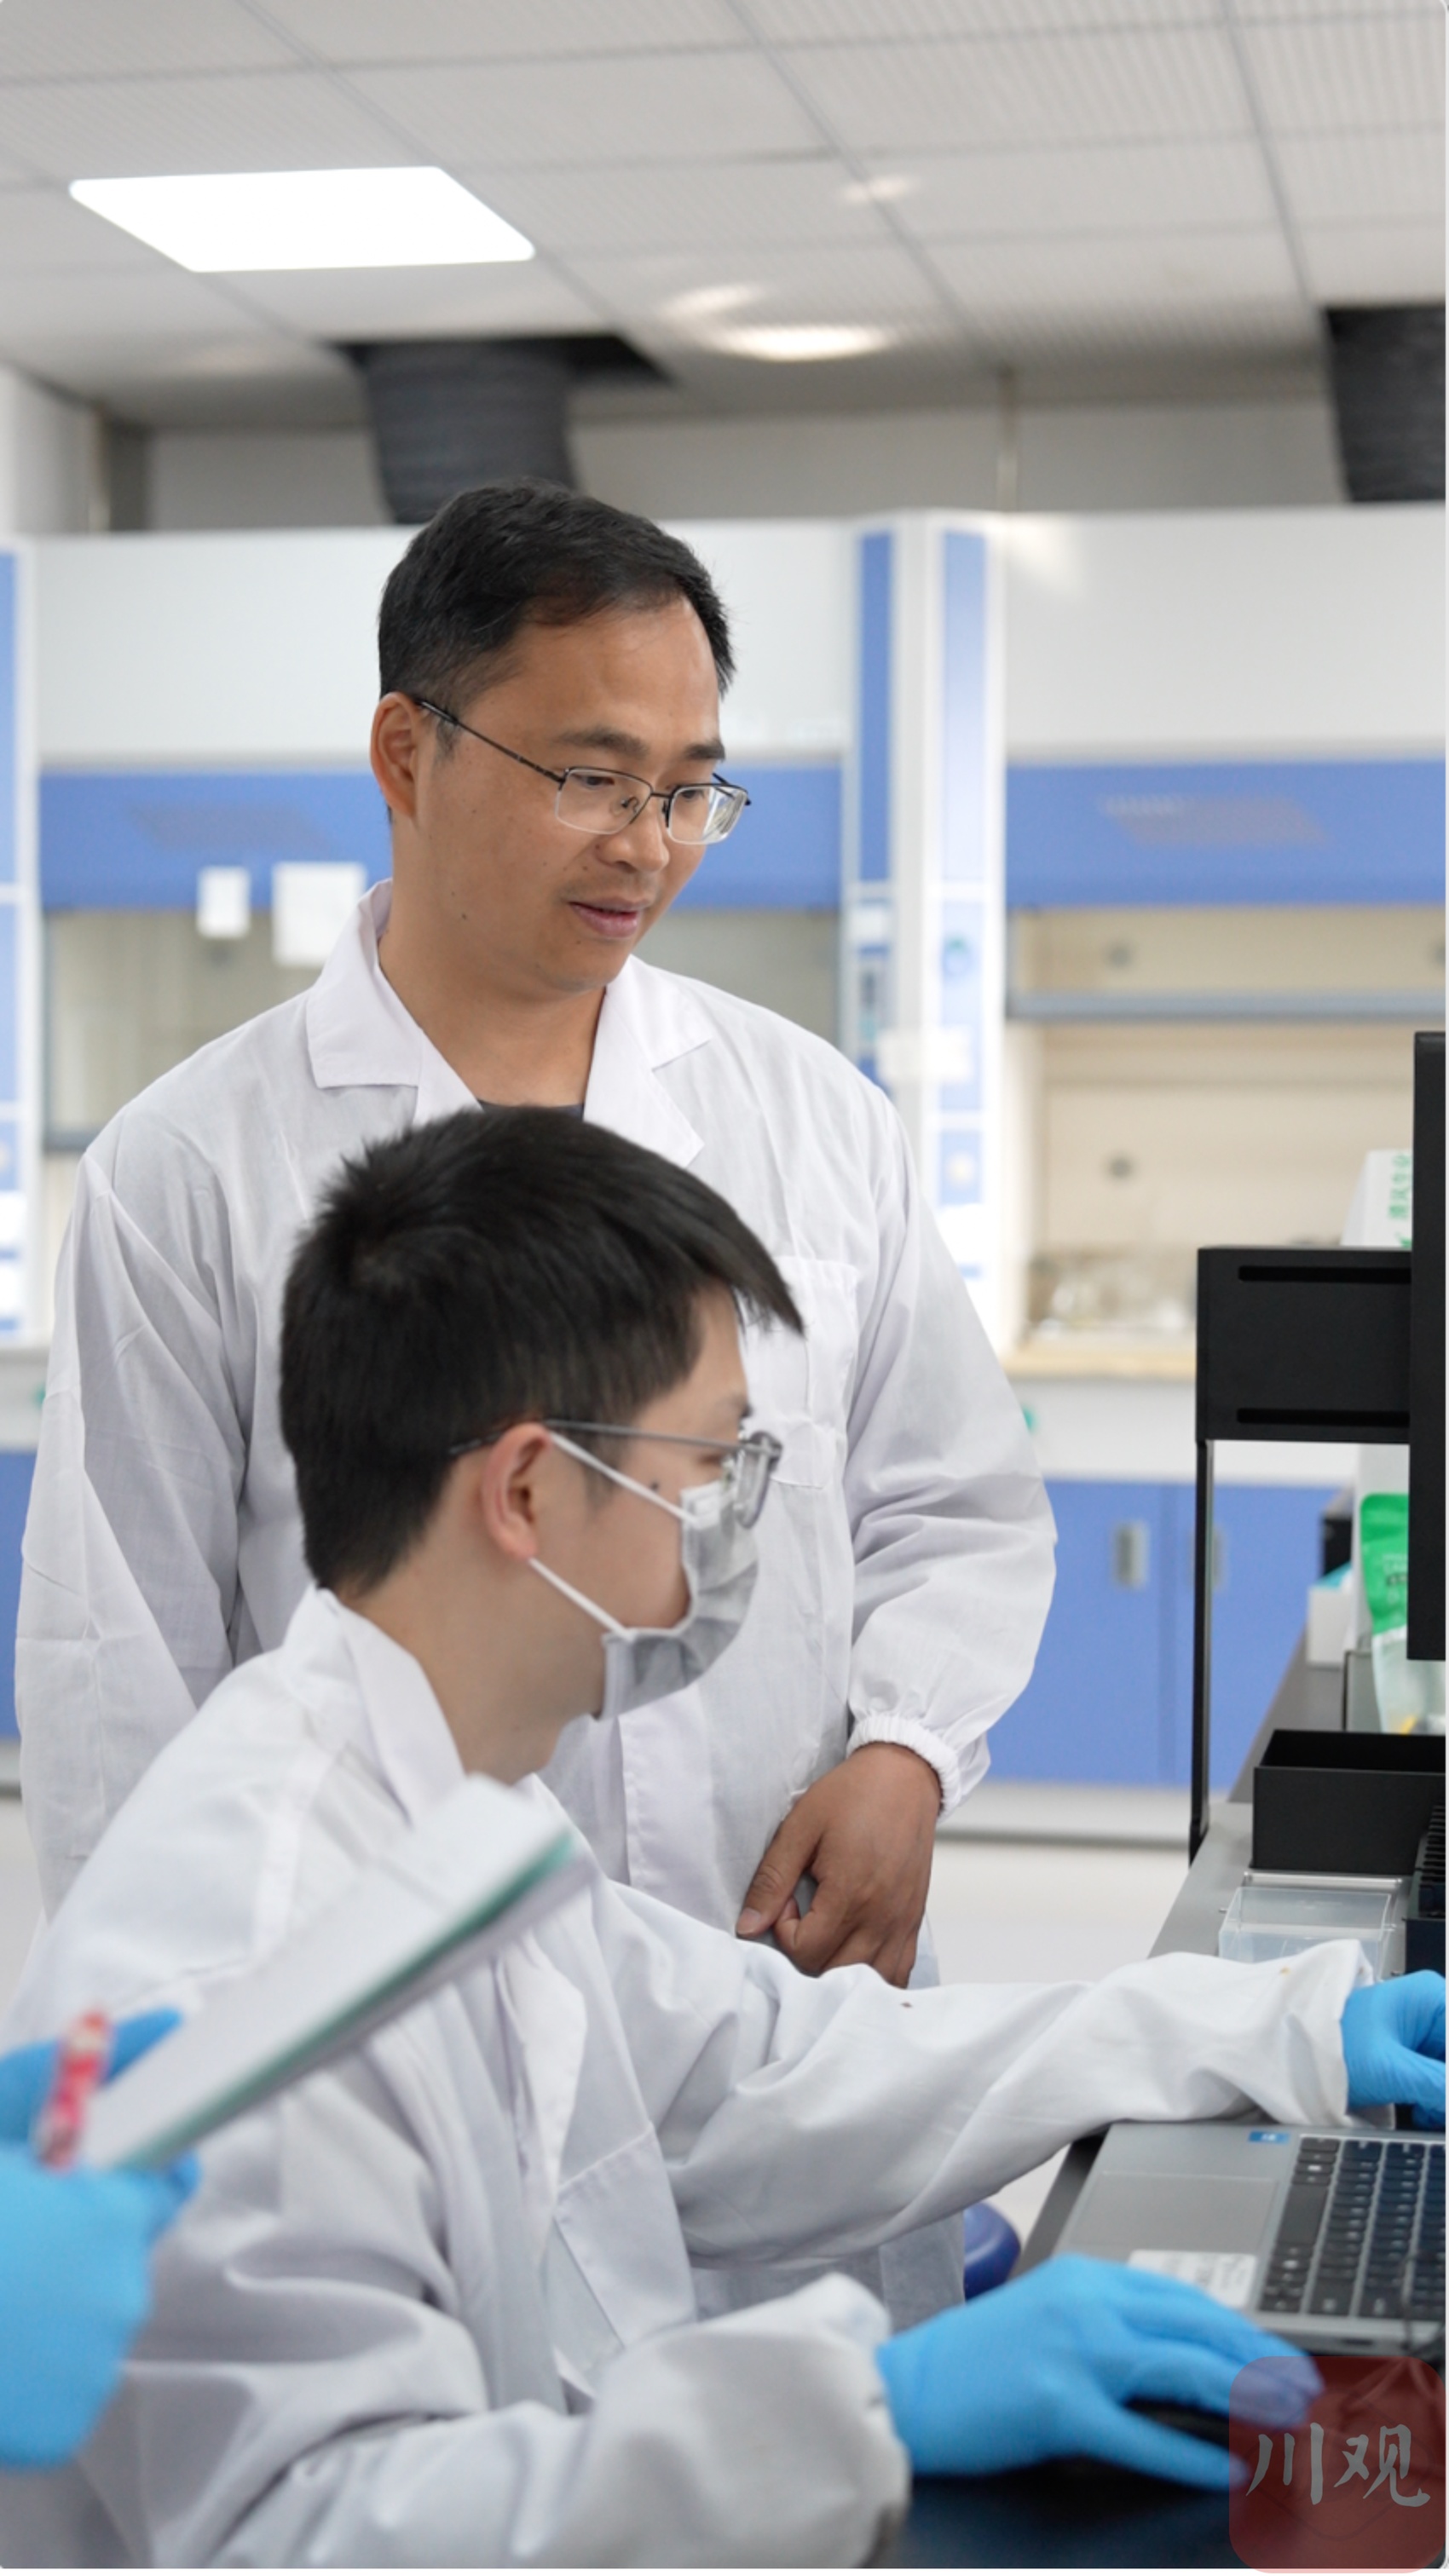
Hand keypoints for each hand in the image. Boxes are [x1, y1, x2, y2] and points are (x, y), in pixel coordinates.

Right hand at [0, 2013, 196, 2469]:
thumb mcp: (0, 2116)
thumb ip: (78, 2073)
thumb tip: (166, 2028)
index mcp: (110, 2211)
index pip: (161, 2181)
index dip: (117, 2174)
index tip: (83, 2174)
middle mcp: (120, 2292)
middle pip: (117, 2251)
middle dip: (71, 2238)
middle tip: (6, 2235)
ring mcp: (92, 2369)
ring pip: (90, 2318)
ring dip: (48, 2304)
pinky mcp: (63, 2429)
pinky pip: (65, 2385)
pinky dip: (31, 2371)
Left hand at [735, 1744, 940, 1982]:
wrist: (905, 1777)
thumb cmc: (852, 1795)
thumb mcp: (801, 1827)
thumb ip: (773, 1879)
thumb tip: (748, 1927)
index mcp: (851, 1894)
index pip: (807, 1951)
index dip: (784, 1932)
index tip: (787, 1899)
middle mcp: (882, 1917)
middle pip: (836, 1974)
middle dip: (808, 1956)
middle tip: (803, 1918)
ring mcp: (902, 1923)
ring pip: (869, 1981)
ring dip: (839, 1971)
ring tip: (826, 1936)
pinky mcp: (914, 1921)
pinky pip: (898, 1972)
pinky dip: (873, 1975)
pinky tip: (854, 1953)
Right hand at [876, 2254, 1322, 2488]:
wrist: (901, 2390)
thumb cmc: (970, 2365)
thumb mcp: (1044, 2319)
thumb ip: (1105, 2328)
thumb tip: (1178, 2361)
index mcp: (1082, 2276)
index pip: (1183, 2298)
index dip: (1239, 2329)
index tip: (1275, 2355)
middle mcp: (1085, 2304)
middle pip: (1196, 2328)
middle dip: (1259, 2361)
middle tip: (1301, 2390)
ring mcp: (1073, 2352)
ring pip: (1184, 2370)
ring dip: (1246, 2398)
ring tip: (1283, 2422)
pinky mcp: (1060, 2406)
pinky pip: (1146, 2434)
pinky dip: (1195, 2455)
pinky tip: (1226, 2470)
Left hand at [1341, 1972, 1444, 2124]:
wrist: (1295, 2054)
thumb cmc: (1338, 2049)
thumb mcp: (1395, 2072)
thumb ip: (1440, 2088)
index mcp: (1433, 1999)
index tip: (1443, 2098)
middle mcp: (1433, 2011)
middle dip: (1445, 2090)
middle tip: (1432, 2110)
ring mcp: (1423, 2034)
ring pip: (1447, 2076)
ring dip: (1442, 2101)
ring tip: (1425, 2113)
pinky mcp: (1413, 2055)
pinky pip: (1439, 2081)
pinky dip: (1435, 2102)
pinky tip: (1422, 2113)